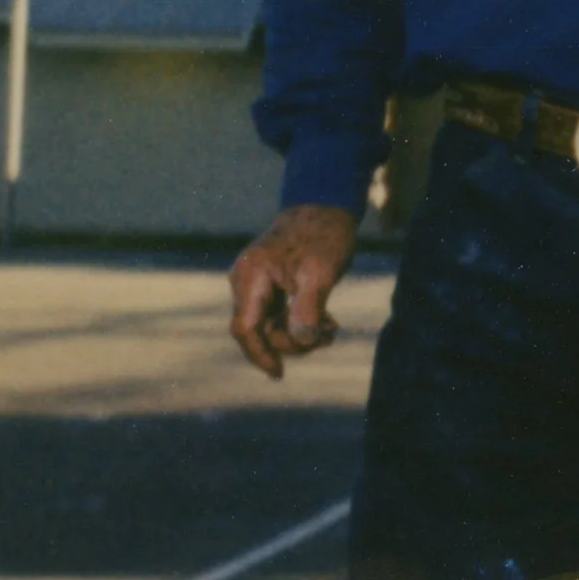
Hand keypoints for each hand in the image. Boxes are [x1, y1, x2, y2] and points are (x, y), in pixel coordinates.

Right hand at [228, 204, 358, 378]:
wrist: (326, 204)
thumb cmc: (323, 235)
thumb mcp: (320, 273)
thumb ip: (307, 308)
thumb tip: (301, 340)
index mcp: (251, 276)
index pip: (245, 328)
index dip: (260, 355)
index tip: (279, 375)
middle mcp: (246, 280)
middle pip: (258, 330)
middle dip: (291, 342)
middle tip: (327, 335)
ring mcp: (256, 282)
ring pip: (269, 325)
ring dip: (299, 333)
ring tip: (332, 328)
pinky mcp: (269, 283)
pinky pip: (277, 314)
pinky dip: (299, 322)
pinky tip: (326, 321)